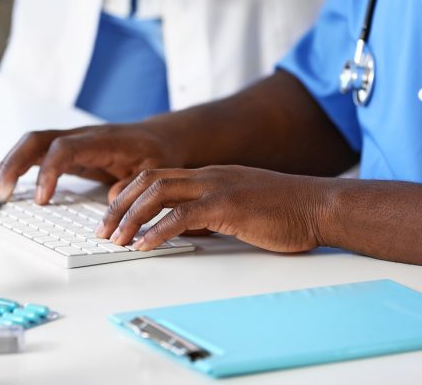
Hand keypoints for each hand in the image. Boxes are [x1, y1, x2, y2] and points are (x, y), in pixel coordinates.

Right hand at [0, 123, 183, 203]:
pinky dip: (12, 164)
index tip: (40, 199)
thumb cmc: (158, 154)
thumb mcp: (155, 171)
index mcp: (101, 140)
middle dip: (13, 165)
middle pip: (37, 141)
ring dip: (7, 166)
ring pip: (31, 145)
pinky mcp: (65, 150)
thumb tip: (112, 201)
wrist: (160, 137)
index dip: (48, 171)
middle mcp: (80, 136)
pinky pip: (34, 153)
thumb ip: (134, 185)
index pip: (64, 149)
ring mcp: (70, 141)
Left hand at [95, 166, 329, 252]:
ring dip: (131, 217)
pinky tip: (144, 246)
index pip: (156, 175)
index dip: (129, 194)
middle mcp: (207, 175)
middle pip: (148, 180)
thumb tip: (183, 229)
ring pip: (158, 193)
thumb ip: (210, 212)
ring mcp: (216, 187)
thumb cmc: (284, 210)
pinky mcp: (227, 206)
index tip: (114, 216)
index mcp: (208, 175)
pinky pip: (181, 216)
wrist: (317, 205)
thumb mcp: (239, 207)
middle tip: (104, 230)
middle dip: (120, 205)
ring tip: (116, 239)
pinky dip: (156, 232)